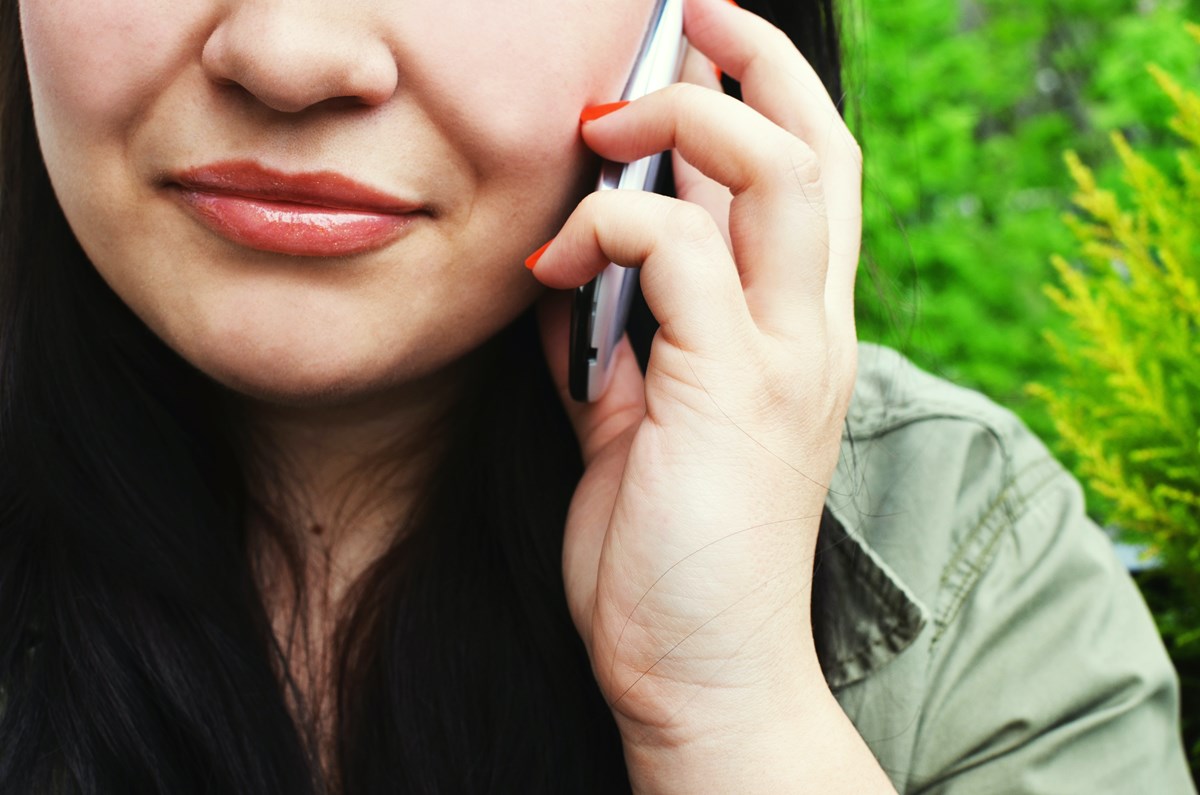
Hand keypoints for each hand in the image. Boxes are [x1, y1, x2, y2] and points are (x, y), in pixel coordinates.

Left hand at [528, 0, 875, 786]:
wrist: (700, 673)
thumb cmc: (667, 551)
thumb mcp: (638, 420)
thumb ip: (620, 336)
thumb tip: (571, 265)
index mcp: (793, 333)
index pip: (808, 178)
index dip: (762, 95)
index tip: (690, 52)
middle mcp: (810, 331)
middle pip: (820, 145)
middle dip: (754, 59)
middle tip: (685, 12)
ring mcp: (784, 357)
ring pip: (778, 169)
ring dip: (683, 120)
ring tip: (607, 120)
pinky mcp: (735, 391)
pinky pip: (676, 255)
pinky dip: (608, 231)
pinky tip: (553, 262)